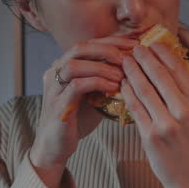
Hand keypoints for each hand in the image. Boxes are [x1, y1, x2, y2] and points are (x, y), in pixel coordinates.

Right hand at [29, 36, 137, 187]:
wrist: (56, 147)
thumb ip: (105, 80)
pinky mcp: (58, 105)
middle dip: (107, 49)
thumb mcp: (93, 95)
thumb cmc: (76, 120)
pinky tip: (113, 88)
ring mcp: (54, 89)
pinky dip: (97, 83)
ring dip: (101, 67)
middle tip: (129, 56)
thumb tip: (135, 67)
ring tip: (122, 75)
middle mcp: (54, 73)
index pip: (87, 44)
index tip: (134, 43)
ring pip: (74, 65)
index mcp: (63, 67)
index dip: (111, 41)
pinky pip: (76, 86)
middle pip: (79, 48)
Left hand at [120, 42, 188, 187]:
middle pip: (160, 76)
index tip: (153, 42)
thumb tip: (169, 69)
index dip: (164, 53)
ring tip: (124, 61)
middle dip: (145, 58)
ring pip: (145, 90)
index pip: (179, 70)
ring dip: (132, 72)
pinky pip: (135, 108)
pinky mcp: (150, 136)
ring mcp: (167, 124)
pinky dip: (127, 93)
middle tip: (133, 47)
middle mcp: (184, 112)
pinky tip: (121, 84)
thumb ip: (185, 96)